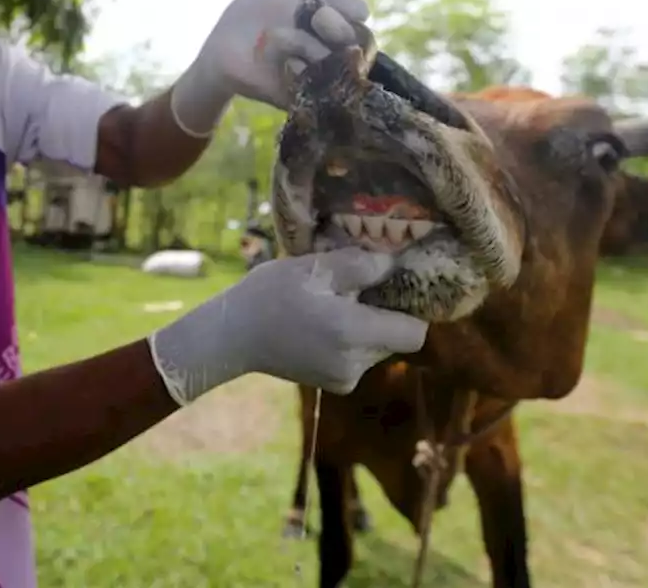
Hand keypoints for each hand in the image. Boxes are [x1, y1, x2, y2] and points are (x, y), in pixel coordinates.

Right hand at [147, 247, 428, 404]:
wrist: (232, 336)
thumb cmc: (269, 294)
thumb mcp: (313, 267)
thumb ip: (360, 265)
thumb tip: (395, 263)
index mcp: (353, 333)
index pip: (415, 332)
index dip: (413, 309)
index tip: (396, 288)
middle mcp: (355, 363)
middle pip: (397, 339)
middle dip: (384, 314)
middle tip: (356, 289)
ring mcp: (345, 378)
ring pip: (378, 348)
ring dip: (366, 326)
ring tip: (333, 305)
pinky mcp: (335, 384)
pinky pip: (360, 358)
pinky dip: (351, 341)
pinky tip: (323, 324)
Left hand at [168, 0, 372, 136]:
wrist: (221, 48)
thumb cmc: (254, 15)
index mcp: (331, 21)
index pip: (357, 12)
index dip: (346, 5)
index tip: (322, 0)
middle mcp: (331, 48)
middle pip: (356, 37)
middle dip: (336, 24)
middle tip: (314, 20)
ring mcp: (318, 73)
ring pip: (339, 61)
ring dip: (311, 44)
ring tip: (281, 36)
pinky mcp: (302, 95)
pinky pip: (316, 86)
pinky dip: (301, 69)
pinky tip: (285, 62)